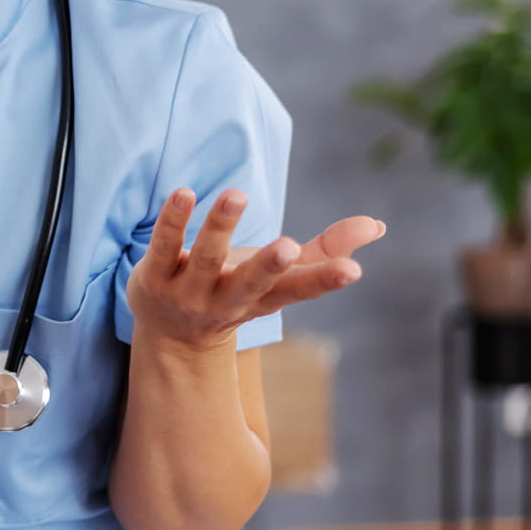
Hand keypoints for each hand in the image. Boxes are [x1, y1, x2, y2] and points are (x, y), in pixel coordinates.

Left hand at [128, 188, 385, 351]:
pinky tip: (184, 194)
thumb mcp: (281, 277)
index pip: (298, 290)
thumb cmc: (237, 293)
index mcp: (265, 298)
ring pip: (205, 259)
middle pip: (251, 283)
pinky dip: (174, 221)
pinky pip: (164, 245)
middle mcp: (228, 299)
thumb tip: (377, 224)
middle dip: (269, 266)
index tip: (352, 271)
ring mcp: (188, 291)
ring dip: (220, 227)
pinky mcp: (154, 275)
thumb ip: (327, 249)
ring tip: (237, 195)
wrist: (171, 335)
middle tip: (288, 247)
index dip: (324, 280)